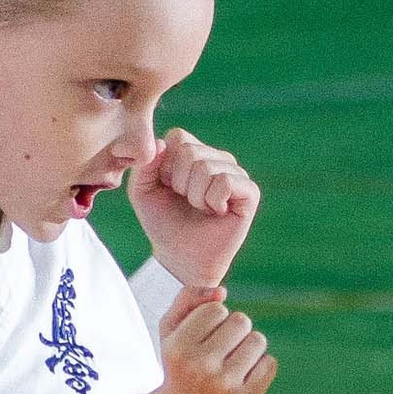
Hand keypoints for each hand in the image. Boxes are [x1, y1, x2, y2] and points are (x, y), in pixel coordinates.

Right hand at [106, 285, 276, 393]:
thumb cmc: (178, 367)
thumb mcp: (170, 331)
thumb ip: (188, 299)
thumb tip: (221, 292)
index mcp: (178, 348)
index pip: (216, 309)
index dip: (213, 320)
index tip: (202, 338)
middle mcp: (200, 368)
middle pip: (241, 321)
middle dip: (233, 331)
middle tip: (219, 351)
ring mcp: (225, 387)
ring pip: (257, 340)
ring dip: (248, 347)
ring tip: (231, 362)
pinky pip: (270, 363)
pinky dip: (260, 366)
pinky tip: (242, 377)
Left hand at [128, 128, 259, 292]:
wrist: (181, 257)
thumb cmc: (163, 223)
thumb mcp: (142, 192)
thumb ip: (144, 165)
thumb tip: (160, 143)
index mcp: (193, 151)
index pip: (178, 137)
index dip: (165, 166)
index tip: (168, 188)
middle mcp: (216, 157)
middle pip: (190, 152)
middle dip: (179, 183)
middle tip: (186, 202)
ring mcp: (235, 172)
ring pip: (206, 167)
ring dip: (195, 196)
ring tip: (201, 209)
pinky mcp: (250, 191)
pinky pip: (225, 182)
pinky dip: (212, 201)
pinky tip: (216, 212)